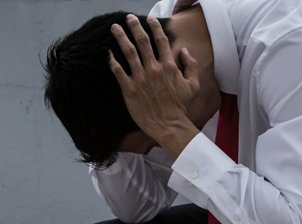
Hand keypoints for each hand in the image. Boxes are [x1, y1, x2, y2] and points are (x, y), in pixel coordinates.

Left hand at [108, 15, 200, 157]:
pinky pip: (118, 71)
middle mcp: (153, 69)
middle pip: (142, 41)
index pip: (160, 40)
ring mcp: (140, 79)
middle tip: (128, 18)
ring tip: (114, 28)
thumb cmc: (181, 107)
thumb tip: (184, 51)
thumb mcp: (193, 85)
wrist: (169, 126)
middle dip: (134, 27)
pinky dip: (112, 61)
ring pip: (129, 52)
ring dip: (121, 38)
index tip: (149, 19)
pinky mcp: (129, 90)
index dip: (154, 27)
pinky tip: (108, 52)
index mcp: (168, 66)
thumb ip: (191, 65)